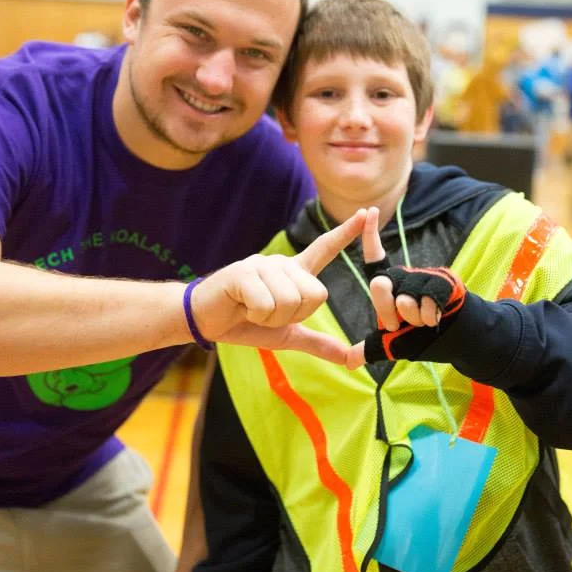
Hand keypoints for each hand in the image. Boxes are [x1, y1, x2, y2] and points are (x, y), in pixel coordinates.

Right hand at [191, 209, 369, 364]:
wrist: (205, 320)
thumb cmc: (245, 323)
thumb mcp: (286, 335)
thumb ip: (317, 343)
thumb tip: (349, 359)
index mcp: (294, 273)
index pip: (325, 249)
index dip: (346, 233)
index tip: (366, 213)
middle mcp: (282, 263)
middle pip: (316, 294)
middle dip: (294, 316)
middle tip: (268, 314)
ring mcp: (263, 265)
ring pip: (291, 302)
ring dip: (272, 318)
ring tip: (252, 309)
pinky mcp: (244, 273)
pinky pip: (268, 305)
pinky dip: (256, 316)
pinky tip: (242, 307)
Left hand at [346, 208, 466, 368]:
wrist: (461, 341)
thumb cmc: (426, 339)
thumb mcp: (395, 345)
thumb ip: (372, 348)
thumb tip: (348, 361)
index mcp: (391, 287)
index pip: (376, 260)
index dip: (370, 236)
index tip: (368, 211)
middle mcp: (405, 278)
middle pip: (380, 285)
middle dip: (386, 310)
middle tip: (397, 324)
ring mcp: (425, 279)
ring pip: (405, 299)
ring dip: (413, 319)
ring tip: (424, 323)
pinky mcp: (443, 283)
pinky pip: (426, 300)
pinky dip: (429, 317)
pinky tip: (436, 320)